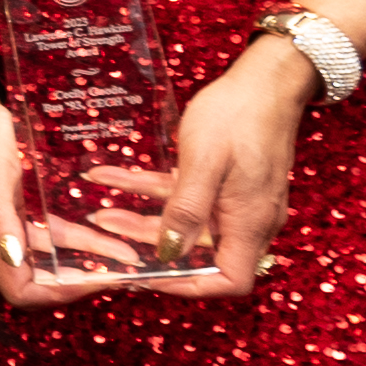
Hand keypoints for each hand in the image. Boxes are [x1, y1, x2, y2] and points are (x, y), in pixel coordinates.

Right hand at [0, 74, 150, 304]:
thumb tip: (12, 257)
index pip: (21, 290)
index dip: (57, 292)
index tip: (94, 279)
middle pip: (41, 280)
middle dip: (82, 279)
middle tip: (121, 271)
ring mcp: (9, 226)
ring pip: (52, 257)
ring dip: (88, 257)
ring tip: (125, 253)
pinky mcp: (19, 210)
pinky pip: (52, 235)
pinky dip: (79, 239)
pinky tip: (102, 230)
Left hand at [94, 40, 315, 300]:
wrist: (266, 79)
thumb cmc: (239, 116)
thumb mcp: (203, 162)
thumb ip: (186, 210)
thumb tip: (170, 254)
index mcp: (250, 223)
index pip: (229, 280)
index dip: (190, 286)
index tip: (148, 275)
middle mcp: (248, 219)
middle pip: (198, 253)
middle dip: (149, 248)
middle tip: (106, 240)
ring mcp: (238, 201)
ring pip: (185, 223)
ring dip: (142, 219)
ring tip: (99, 210)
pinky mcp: (226, 182)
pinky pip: (185, 196)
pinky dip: (151, 189)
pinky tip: (113, 175)